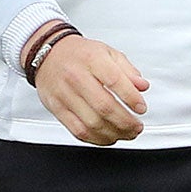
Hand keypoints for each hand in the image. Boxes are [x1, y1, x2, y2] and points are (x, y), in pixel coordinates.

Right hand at [32, 33, 149, 144]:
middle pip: (104, 107)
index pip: (114, 81)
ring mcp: (65, 94)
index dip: (131, 98)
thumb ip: (127, 70)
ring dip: (114, 133)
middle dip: (126, 122)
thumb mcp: (107, 52)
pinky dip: (96, 139)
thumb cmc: (79, 54)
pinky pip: (78, 131)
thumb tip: (142, 86)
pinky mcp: (57, 109)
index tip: (141, 108)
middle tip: (137, 126)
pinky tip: (108, 137)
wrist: (48, 54)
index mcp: (92, 59)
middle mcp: (76, 76)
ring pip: (92, 123)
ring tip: (127, 133)